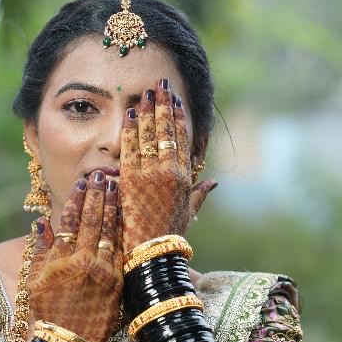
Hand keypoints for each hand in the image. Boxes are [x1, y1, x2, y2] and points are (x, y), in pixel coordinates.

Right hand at [27, 172, 122, 341]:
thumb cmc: (49, 312)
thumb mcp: (36, 282)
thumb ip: (41, 250)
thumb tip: (41, 222)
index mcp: (61, 261)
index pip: (70, 222)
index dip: (76, 201)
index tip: (81, 184)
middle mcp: (84, 263)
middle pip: (92, 221)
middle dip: (97, 195)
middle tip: (101, 175)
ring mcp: (104, 272)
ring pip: (110, 232)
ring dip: (113, 207)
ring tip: (116, 187)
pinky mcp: (118, 282)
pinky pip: (122, 249)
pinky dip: (124, 230)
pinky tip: (127, 215)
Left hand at [118, 78, 216, 252]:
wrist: (153, 256)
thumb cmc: (171, 238)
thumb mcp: (189, 213)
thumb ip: (200, 194)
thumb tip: (214, 181)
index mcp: (184, 177)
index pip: (181, 140)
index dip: (178, 117)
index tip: (175, 100)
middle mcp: (170, 172)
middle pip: (166, 131)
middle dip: (163, 105)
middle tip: (159, 85)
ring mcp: (150, 175)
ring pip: (149, 136)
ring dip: (147, 111)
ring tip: (144, 93)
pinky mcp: (131, 181)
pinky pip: (130, 149)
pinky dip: (129, 131)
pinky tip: (128, 115)